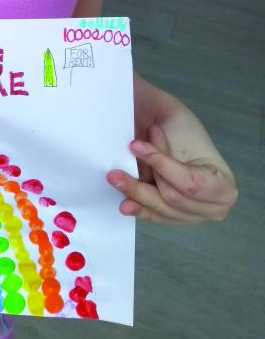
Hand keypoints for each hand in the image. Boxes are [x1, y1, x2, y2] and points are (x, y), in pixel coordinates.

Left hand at [107, 122, 237, 223]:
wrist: (172, 130)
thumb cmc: (180, 127)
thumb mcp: (175, 121)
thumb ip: (159, 135)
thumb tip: (136, 139)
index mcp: (223, 184)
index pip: (190, 182)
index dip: (162, 165)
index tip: (134, 145)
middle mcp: (214, 207)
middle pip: (172, 198)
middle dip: (144, 181)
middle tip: (115, 169)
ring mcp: (194, 216)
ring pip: (160, 208)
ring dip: (136, 193)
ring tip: (116, 179)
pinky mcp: (175, 217)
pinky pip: (155, 216)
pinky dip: (140, 208)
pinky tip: (126, 204)